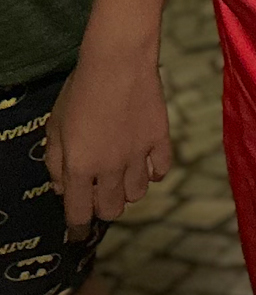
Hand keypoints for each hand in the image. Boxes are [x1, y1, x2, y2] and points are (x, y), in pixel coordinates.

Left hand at [44, 42, 170, 231]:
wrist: (118, 62)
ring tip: (122, 177)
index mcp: (81, 167)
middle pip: (112, 209)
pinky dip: (153, 173)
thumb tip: (63, 188)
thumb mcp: (54, 127)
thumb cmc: (80, 90)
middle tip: (99, 197)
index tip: (77, 233)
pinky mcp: (161, 139)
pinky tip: (145, 163)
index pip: (79, 213)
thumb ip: (56, 163)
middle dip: (104, 209)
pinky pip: (161, 170)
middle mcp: (111, 167)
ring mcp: (139, 154)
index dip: (77, 228)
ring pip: (138, 194)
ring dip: (128, 192)